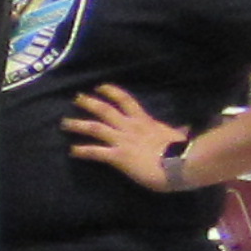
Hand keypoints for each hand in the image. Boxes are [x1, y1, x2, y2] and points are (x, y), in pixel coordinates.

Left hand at [63, 82, 188, 191]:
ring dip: (78, 124)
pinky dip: (82, 151)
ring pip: (95, 127)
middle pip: (105, 110)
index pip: (126, 100)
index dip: (111, 92)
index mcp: (145, 121)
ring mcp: (122, 141)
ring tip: (64, 123)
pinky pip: (95, 152)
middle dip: (89, 103)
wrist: (181, 164)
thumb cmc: (183, 151)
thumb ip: (177, 132)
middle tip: (76, 98)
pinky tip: (72, 151)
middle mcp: (130, 127)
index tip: (100, 87)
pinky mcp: (118, 156)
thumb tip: (185, 129)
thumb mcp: (178, 137)